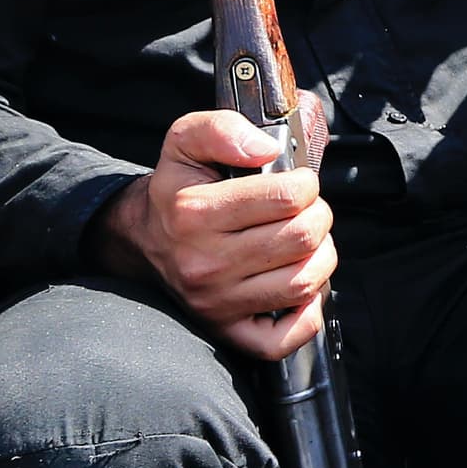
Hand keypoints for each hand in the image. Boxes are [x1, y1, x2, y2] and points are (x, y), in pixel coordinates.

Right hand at [94, 95, 337, 360]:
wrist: (145, 240)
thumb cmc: (177, 190)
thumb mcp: (185, 140)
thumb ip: (222, 127)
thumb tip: (266, 149)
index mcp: (194, 213)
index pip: (286, 197)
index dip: (305, 183)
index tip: (297, 183)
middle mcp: (204, 262)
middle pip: (302, 238)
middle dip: (317, 216)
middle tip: (305, 211)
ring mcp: (217, 302)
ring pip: (303, 282)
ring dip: (320, 257)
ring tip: (305, 243)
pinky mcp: (227, 331)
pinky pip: (283, 339)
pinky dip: (306, 315)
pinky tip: (300, 289)